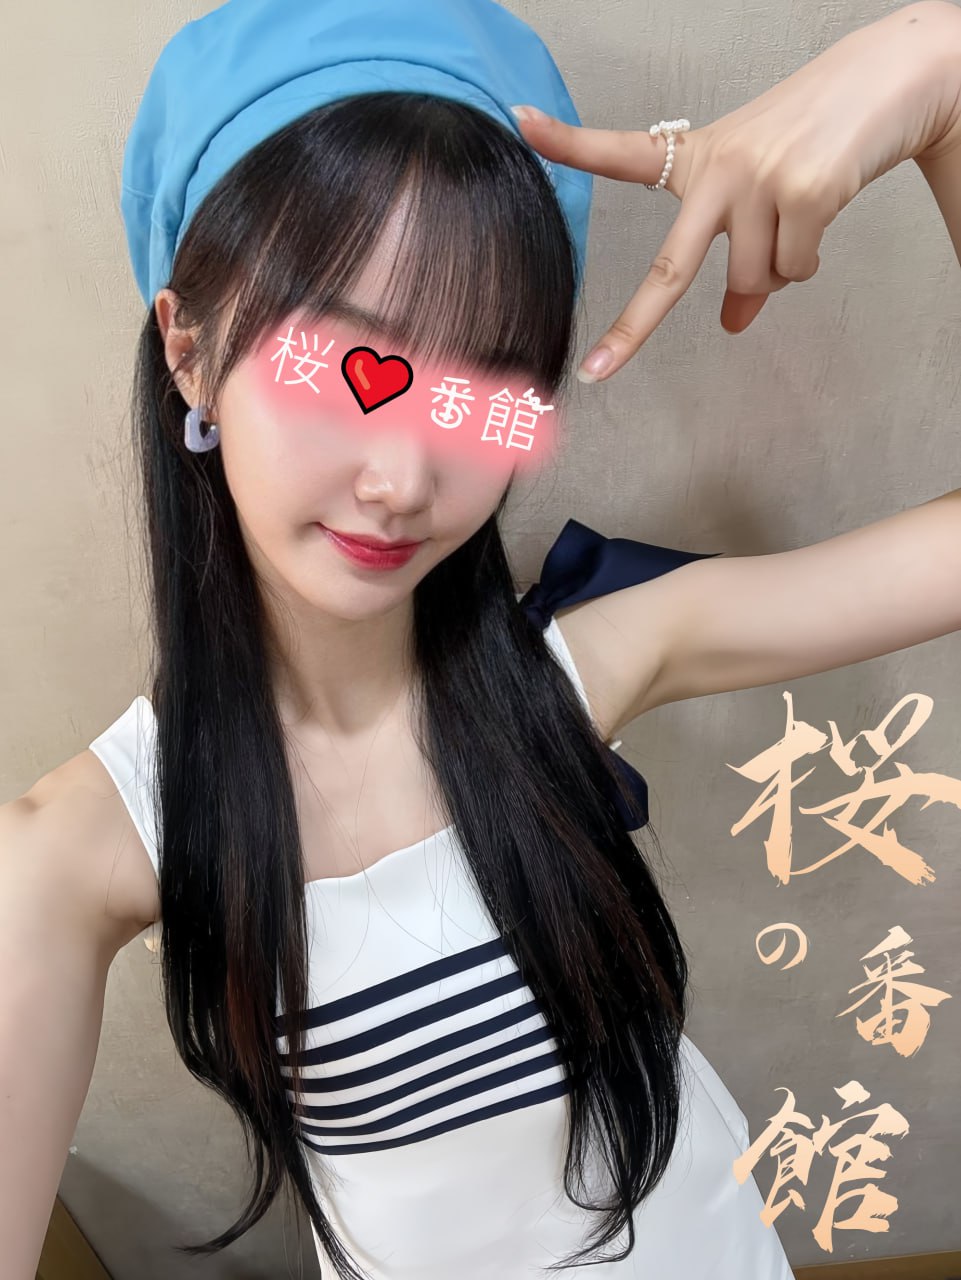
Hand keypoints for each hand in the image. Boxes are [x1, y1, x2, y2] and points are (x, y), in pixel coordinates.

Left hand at [512, 0, 960, 382]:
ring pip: (753, 281)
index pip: (623, 153)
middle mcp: (717, 167)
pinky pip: (795, 269)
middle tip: (597, 373)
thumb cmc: (812, 138)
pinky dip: (810, 259)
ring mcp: (758, 179)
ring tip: (801, 213)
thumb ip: (737, 256)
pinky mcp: (804, 190)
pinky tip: (823, 209)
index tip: (520, 122)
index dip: (570, 142)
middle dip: (632, 329)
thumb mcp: (759, 192)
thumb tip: (733, 326)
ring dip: (779, 269)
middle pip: (670, 269)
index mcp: (695, 158)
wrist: (891, 81)